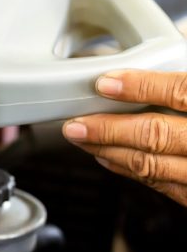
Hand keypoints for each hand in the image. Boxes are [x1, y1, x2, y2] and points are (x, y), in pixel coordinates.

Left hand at [62, 70, 186, 205]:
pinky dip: (126, 168)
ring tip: (80, 138)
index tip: (104, 84)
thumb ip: (180, 86)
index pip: (179, 91)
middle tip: (75, 124)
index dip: (140, 87)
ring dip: (108, 150)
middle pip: (155, 134)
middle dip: (108, 129)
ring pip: (149, 163)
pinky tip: (105, 157)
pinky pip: (157, 183)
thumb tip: (146, 68)